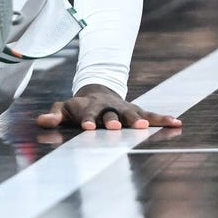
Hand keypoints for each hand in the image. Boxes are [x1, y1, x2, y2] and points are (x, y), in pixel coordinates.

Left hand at [36, 84, 181, 130]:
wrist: (97, 91)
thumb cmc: (78, 106)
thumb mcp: (63, 108)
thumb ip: (53, 115)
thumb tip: (41, 121)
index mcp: (89, 106)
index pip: (88, 113)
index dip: (88, 119)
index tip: (88, 127)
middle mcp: (107, 106)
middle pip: (110, 113)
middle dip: (112, 120)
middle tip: (114, 127)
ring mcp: (123, 108)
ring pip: (131, 113)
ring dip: (136, 119)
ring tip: (142, 125)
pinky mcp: (136, 111)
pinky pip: (150, 114)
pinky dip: (162, 118)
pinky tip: (176, 123)